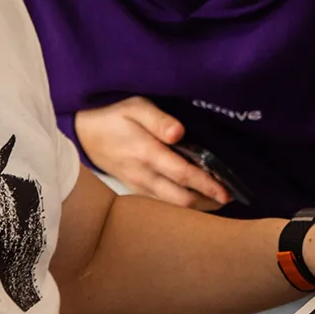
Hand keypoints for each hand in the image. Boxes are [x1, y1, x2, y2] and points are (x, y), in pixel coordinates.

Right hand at [73, 96, 228, 209]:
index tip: (227, 191)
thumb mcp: (135, 107)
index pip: (183, 175)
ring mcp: (139, 186)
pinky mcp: (136, 189)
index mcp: (146, 153)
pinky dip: (182, 205)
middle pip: (180, 199)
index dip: (207, 185)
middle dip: (208, 202)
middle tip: (230, 197)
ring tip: (218, 200)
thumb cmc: (113, 115)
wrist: (84, 133)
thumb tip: (179, 133)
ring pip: (172, 206)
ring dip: (197, 206)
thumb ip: (158, 120)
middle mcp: (144, 175)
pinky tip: (196, 198)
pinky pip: (162, 203)